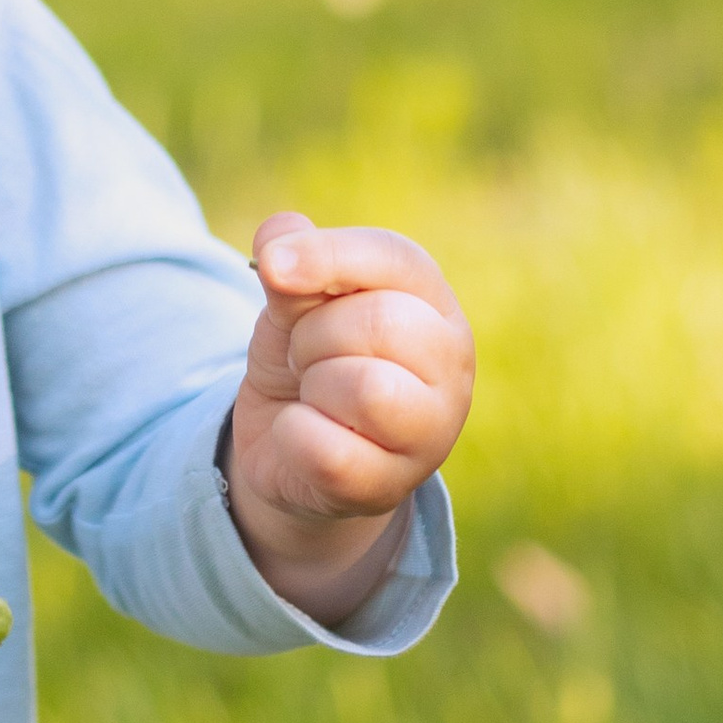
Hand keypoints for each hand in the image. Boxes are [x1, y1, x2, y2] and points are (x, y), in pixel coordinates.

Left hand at [226, 212, 473, 621]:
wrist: (289, 449)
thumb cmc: (308, 358)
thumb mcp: (292, 302)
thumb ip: (289, 264)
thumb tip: (278, 235)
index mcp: (432, 300)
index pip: (394, 257)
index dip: (327, 255)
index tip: (271, 266)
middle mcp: (451, 363)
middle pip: (379, 322)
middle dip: (314, 335)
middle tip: (307, 356)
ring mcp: (432, 430)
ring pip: (366, 388)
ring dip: (313, 386)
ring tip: (315, 394)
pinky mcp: (392, 487)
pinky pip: (327, 448)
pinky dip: (294, 436)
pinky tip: (308, 436)